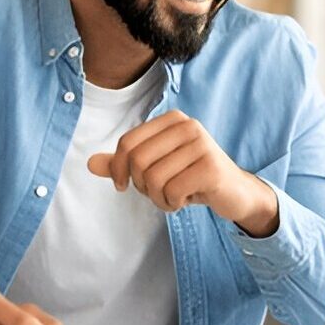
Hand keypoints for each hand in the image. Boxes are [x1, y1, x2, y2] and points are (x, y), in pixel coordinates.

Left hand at [87, 109, 279, 236]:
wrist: (234, 193)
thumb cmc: (190, 177)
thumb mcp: (156, 167)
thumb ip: (124, 164)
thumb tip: (90, 164)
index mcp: (171, 119)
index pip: (127, 143)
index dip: (117, 169)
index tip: (122, 185)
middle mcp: (187, 126)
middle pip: (138, 161)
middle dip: (142, 186)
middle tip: (158, 193)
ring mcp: (201, 145)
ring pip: (154, 179)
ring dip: (159, 198)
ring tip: (174, 197)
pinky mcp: (211, 168)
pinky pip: (172, 191)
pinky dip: (173, 204)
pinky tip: (186, 200)